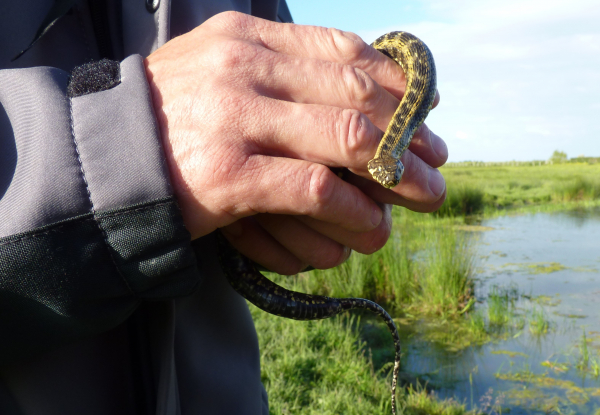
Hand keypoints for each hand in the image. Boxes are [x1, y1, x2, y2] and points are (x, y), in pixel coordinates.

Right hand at [144, 11, 446, 273]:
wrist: (103, 160)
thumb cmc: (172, 119)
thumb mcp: (223, 73)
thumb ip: (283, 73)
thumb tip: (359, 90)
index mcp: (248, 38)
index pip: (344, 51)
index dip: (397, 85)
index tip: (427, 113)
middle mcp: (245, 68)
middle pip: (357, 96)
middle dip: (410, 134)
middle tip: (438, 162)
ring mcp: (236, 119)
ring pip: (346, 141)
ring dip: (396, 176)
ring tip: (423, 198)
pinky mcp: (228, 175)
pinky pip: (313, 190)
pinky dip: (352, 211)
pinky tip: (369, 229)